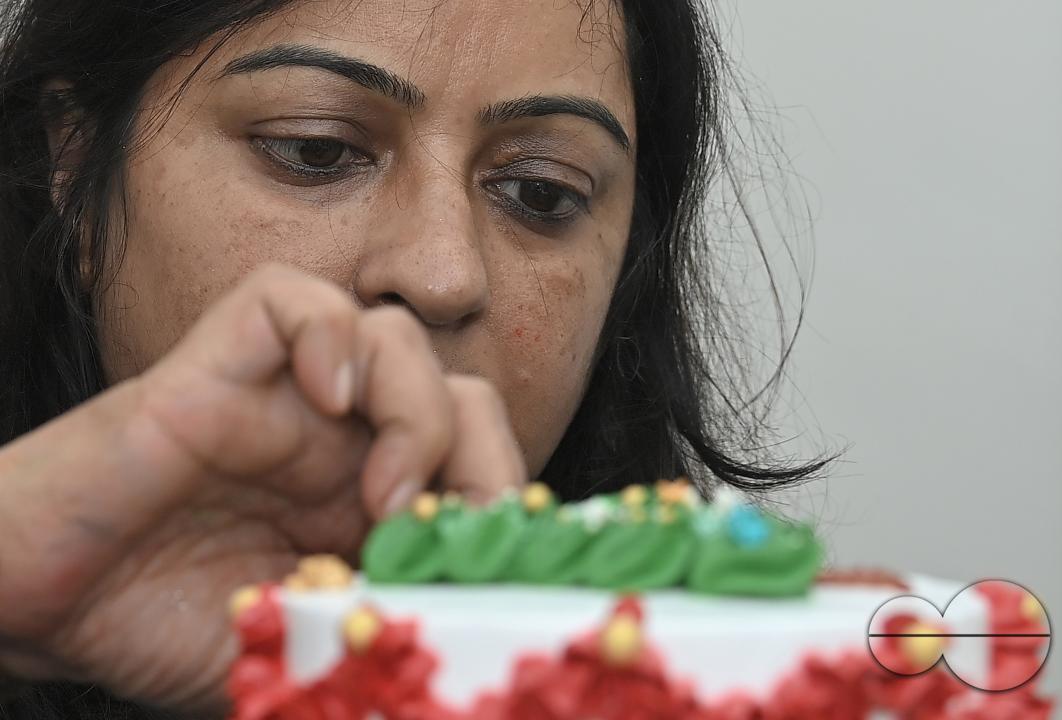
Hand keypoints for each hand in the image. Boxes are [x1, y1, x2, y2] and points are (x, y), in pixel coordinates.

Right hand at [0, 263, 526, 714]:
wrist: (37, 603)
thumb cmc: (159, 623)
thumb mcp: (298, 644)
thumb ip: (376, 628)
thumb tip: (481, 637)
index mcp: (364, 495)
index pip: (475, 454)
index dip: (505, 494)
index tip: (506, 558)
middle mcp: (335, 436)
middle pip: (457, 388)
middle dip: (484, 455)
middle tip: (456, 529)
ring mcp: (278, 395)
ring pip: (393, 334)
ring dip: (415, 408)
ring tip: (382, 493)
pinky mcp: (213, 366)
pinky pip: (289, 301)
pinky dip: (326, 335)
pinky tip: (325, 396)